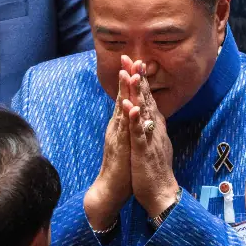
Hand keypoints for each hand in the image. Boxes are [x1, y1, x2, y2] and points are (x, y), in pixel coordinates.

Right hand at [83, 58, 136, 229]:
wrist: (111, 188)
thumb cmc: (122, 166)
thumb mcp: (127, 141)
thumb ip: (129, 126)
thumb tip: (133, 112)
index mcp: (121, 124)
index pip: (126, 97)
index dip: (130, 79)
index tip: (134, 61)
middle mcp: (117, 127)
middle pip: (121, 98)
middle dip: (126, 77)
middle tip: (129, 56)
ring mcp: (117, 136)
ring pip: (121, 110)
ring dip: (125, 93)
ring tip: (128, 74)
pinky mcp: (119, 149)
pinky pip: (124, 132)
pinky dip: (127, 119)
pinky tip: (130, 107)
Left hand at [122, 61, 178, 217]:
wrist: (161, 192)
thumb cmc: (154, 169)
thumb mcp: (154, 142)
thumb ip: (152, 126)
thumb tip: (151, 114)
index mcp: (155, 125)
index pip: (148, 98)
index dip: (142, 80)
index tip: (136, 62)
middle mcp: (155, 128)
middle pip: (147, 98)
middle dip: (139, 78)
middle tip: (133, 58)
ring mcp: (150, 137)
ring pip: (144, 111)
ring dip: (138, 93)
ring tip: (132, 75)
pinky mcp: (144, 150)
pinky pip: (139, 132)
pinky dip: (134, 119)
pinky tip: (130, 106)